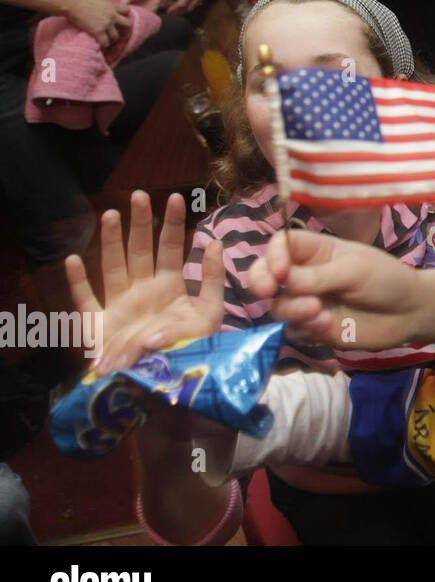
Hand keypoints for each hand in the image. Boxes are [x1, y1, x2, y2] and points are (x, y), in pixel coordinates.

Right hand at [66, 191, 224, 374]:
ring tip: (111, 215)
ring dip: (111, 242)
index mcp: (170, 287)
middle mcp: (143, 291)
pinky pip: (86, 300)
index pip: (171, 248)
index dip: (172, 223)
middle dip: (140, 223)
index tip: (174, 197)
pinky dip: (78, 282)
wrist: (164, 387)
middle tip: (139, 195)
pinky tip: (72, 260)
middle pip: (140, 250)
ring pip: (113, 266)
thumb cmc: (188, 351)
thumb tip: (217, 243)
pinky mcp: (100, 325)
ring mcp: (120, 305)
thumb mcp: (209, 314)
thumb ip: (213, 280)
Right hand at [67, 0, 131, 47]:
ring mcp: (106, 24)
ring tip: (107, 39)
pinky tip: (100, 44)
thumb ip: (106, 7)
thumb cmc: (81, 0)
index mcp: (112, 6)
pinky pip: (105, 42)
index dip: (125, 16)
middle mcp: (112, 15)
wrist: (72, 3)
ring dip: (112, 39)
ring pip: (116, 36)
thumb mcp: (99, 1)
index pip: (127, 11)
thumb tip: (107, 12)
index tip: (120, 20)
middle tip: (118, 32)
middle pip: (128, 24)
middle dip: (124, 29)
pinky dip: (104, 44)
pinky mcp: (98, 31)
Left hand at [167, 0, 237, 13]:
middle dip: (178, 12)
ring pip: (192, 6)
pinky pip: (197, 3)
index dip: (174, 9)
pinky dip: (192, 6)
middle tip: (171, 14)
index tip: (167, 11)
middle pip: (187, 8)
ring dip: (185, 10)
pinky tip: (191, 4)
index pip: (181, 4)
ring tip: (179, 11)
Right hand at [246, 229, 434, 348]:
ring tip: (318, 311)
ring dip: (292, 309)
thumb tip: (281, 280)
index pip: (280, 246)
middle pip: (266, 275)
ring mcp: (307, 302)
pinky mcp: (313, 329)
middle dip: (260, 282)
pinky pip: (294, 330)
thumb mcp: (354, 270)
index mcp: (315, 251)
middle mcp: (304, 275)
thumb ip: (317, 276)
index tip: (279, 271)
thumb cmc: (386, 279)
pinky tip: (328, 325)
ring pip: (278, 306)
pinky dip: (305, 328)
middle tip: (268, 291)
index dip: (273, 256)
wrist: (409, 313)